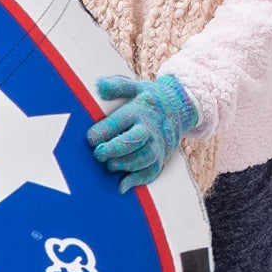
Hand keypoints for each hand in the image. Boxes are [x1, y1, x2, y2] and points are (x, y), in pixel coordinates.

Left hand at [87, 73, 198, 190]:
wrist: (180, 108)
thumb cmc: (149, 99)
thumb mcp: (135, 87)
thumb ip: (117, 86)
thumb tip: (99, 85)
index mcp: (139, 111)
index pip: (121, 121)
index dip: (104, 130)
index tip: (90, 138)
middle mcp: (150, 129)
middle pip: (135, 141)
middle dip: (115, 149)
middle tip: (98, 154)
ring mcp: (157, 145)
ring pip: (143, 158)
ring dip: (125, 164)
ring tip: (109, 165)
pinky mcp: (161, 158)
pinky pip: (151, 172)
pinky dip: (137, 180)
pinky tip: (121, 186)